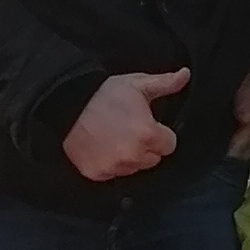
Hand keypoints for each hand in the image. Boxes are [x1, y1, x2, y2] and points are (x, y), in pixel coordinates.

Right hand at [64, 68, 187, 182]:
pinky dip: (111, 164)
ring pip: (134, 168)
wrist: (64, 104)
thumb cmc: (102, 93)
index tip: (149, 125)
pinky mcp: (97, 174)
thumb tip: (186, 75)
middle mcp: (134, 155)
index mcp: (148, 134)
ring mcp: (115, 168)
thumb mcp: (136, 84)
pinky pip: (114, 174)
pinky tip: (102, 147)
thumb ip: (165, 83)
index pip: (170, 145)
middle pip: (153, 159)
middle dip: (147, 146)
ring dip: (130, 157)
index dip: (161, 133)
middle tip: (129, 129)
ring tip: (114, 137)